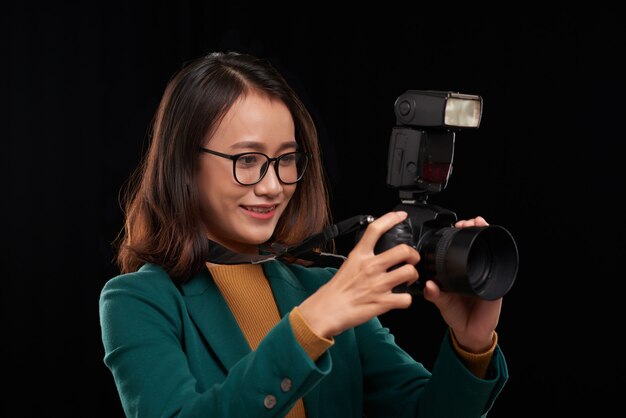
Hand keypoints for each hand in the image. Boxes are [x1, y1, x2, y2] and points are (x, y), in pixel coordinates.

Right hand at [298, 211, 420, 338]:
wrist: (327, 310)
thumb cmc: (335, 290)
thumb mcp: (347, 264)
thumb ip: (363, 257)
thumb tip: (374, 254)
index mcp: (360, 255)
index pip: (376, 229)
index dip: (391, 218)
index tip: (401, 216)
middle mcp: (371, 267)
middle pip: (403, 250)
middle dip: (413, 255)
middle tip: (411, 260)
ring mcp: (378, 284)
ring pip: (409, 272)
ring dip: (413, 276)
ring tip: (407, 279)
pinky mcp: (382, 302)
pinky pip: (406, 298)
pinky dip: (406, 299)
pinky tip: (400, 298)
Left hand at [422, 216, 501, 352]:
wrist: (470, 332)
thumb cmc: (456, 314)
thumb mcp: (441, 302)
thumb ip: (434, 294)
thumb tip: (428, 284)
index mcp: (457, 272)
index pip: (458, 248)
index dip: (457, 235)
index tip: (454, 225)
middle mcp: (471, 270)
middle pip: (473, 244)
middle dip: (472, 228)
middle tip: (468, 222)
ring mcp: (484, 276)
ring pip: (486, 251)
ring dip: (483, 235)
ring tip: (479, 224)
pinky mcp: (495, 286)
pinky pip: (497, 269)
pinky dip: (496, 256)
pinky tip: (492, 246)